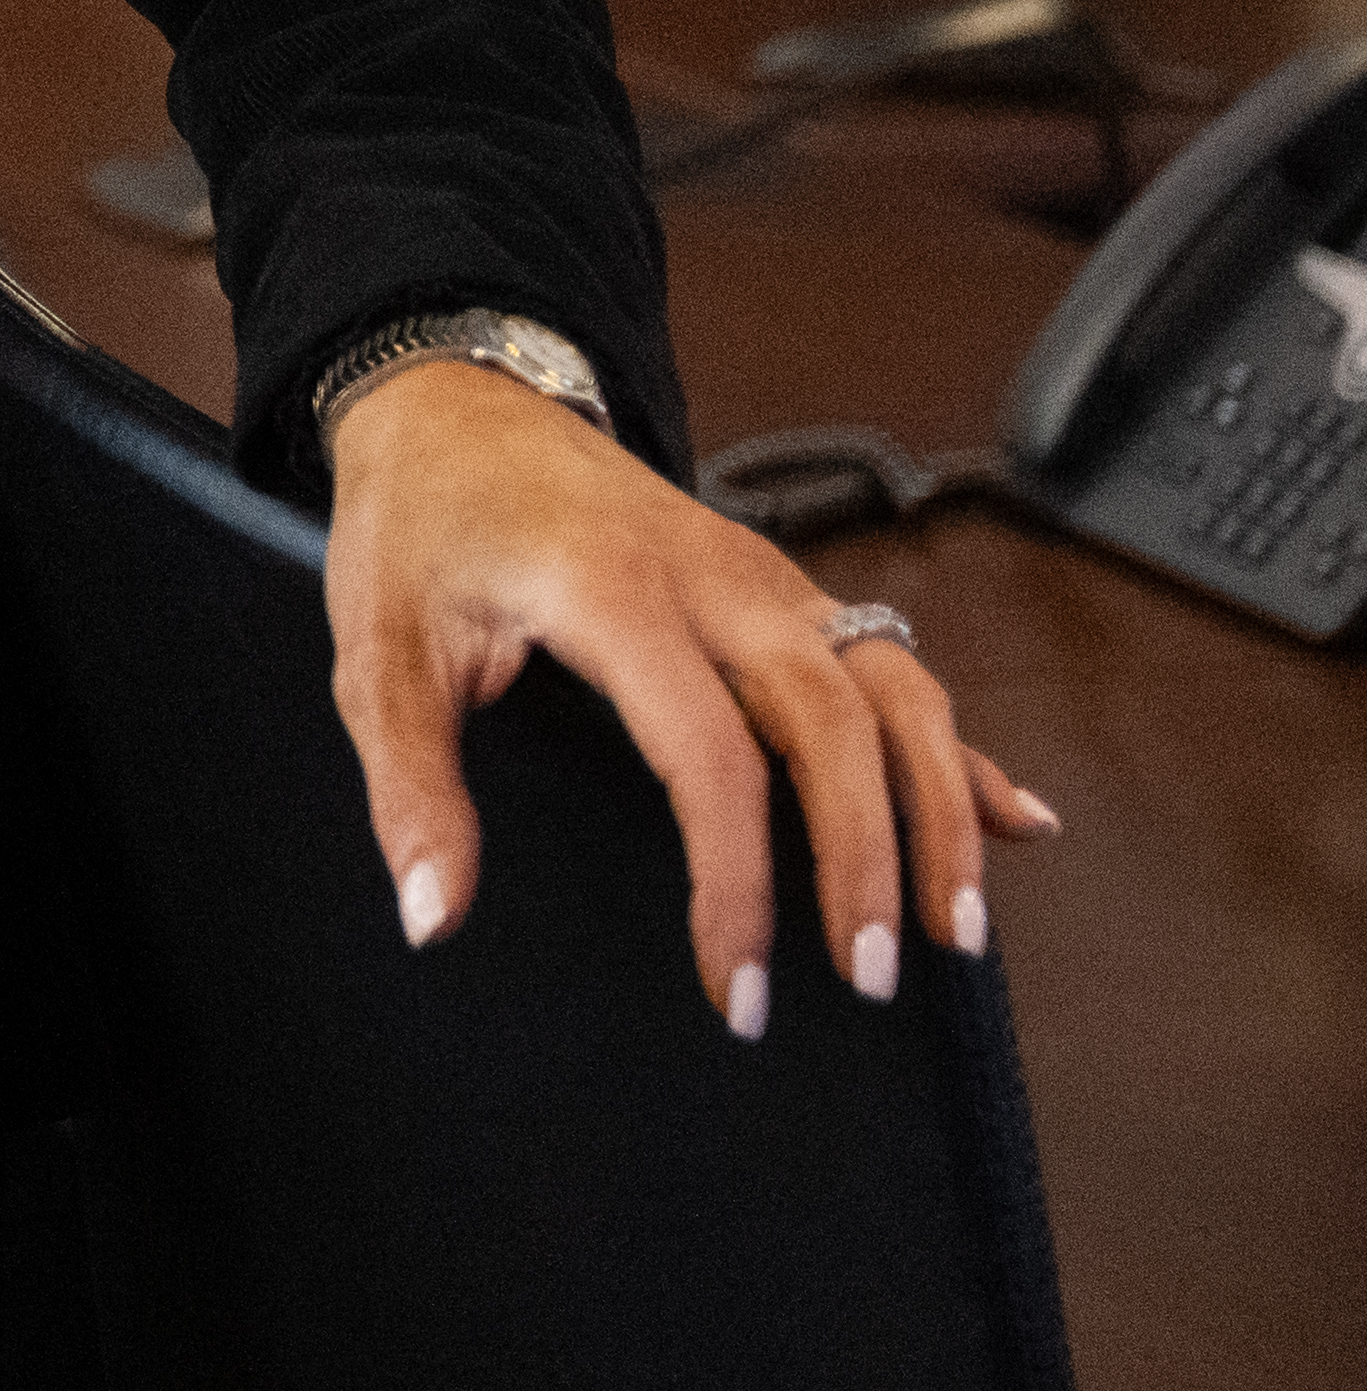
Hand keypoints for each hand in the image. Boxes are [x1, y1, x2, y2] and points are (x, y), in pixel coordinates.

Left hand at [321, 352, 1060, 1035]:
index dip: (733, 885)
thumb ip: (410, 785)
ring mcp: (765, 578)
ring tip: (955, 931)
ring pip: (894, 689)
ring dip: (940, 809)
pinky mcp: (784, 587)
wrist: (454, 401)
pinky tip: (1014, 817)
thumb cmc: (418, 525)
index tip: (737, 989)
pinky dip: (958, 747)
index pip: (709, 757)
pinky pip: (894, 665)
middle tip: (867, 978)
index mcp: (614, 591)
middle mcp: (717, 579)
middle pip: (836, 722)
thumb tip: (432, 916)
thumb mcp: (376, 648)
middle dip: (868, 858)